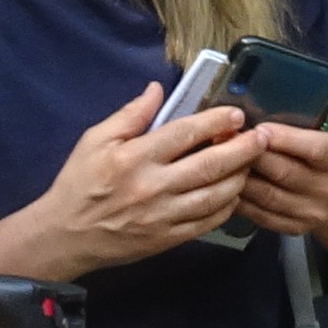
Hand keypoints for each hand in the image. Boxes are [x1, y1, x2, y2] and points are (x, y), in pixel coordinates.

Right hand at [39, 88, 256, 274]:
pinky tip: (234, 194)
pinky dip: (227, 208)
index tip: (237, 115)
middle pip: (209, 165)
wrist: (65, 236)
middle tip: (262, 138)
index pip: (184, 134)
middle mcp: (152, 186)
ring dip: (240, 178)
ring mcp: (163, 216)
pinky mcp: (168, 238)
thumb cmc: (79, 183)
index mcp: (134, 157)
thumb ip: (129, 115)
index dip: (215, 122)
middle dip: (242, 150)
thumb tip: (157, 89)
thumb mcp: (94, 141)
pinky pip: (207, 223)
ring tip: (252, 164)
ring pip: (215, 196)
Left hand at [235, 118, 327, 239]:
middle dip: (252, 156)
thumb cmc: (324, 160)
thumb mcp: (324, 139)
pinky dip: (241, 200)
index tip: (258, 129)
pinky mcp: (296, 228)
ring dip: (240, 178)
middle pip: (283, 172)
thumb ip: (296, 133)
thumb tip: (253, 127)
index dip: (283, 138)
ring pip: (267, 195)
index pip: (313, 149)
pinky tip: (229, 187)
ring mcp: (312, 212)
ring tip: (223, 163)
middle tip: (228, 142)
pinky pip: (260, 214)